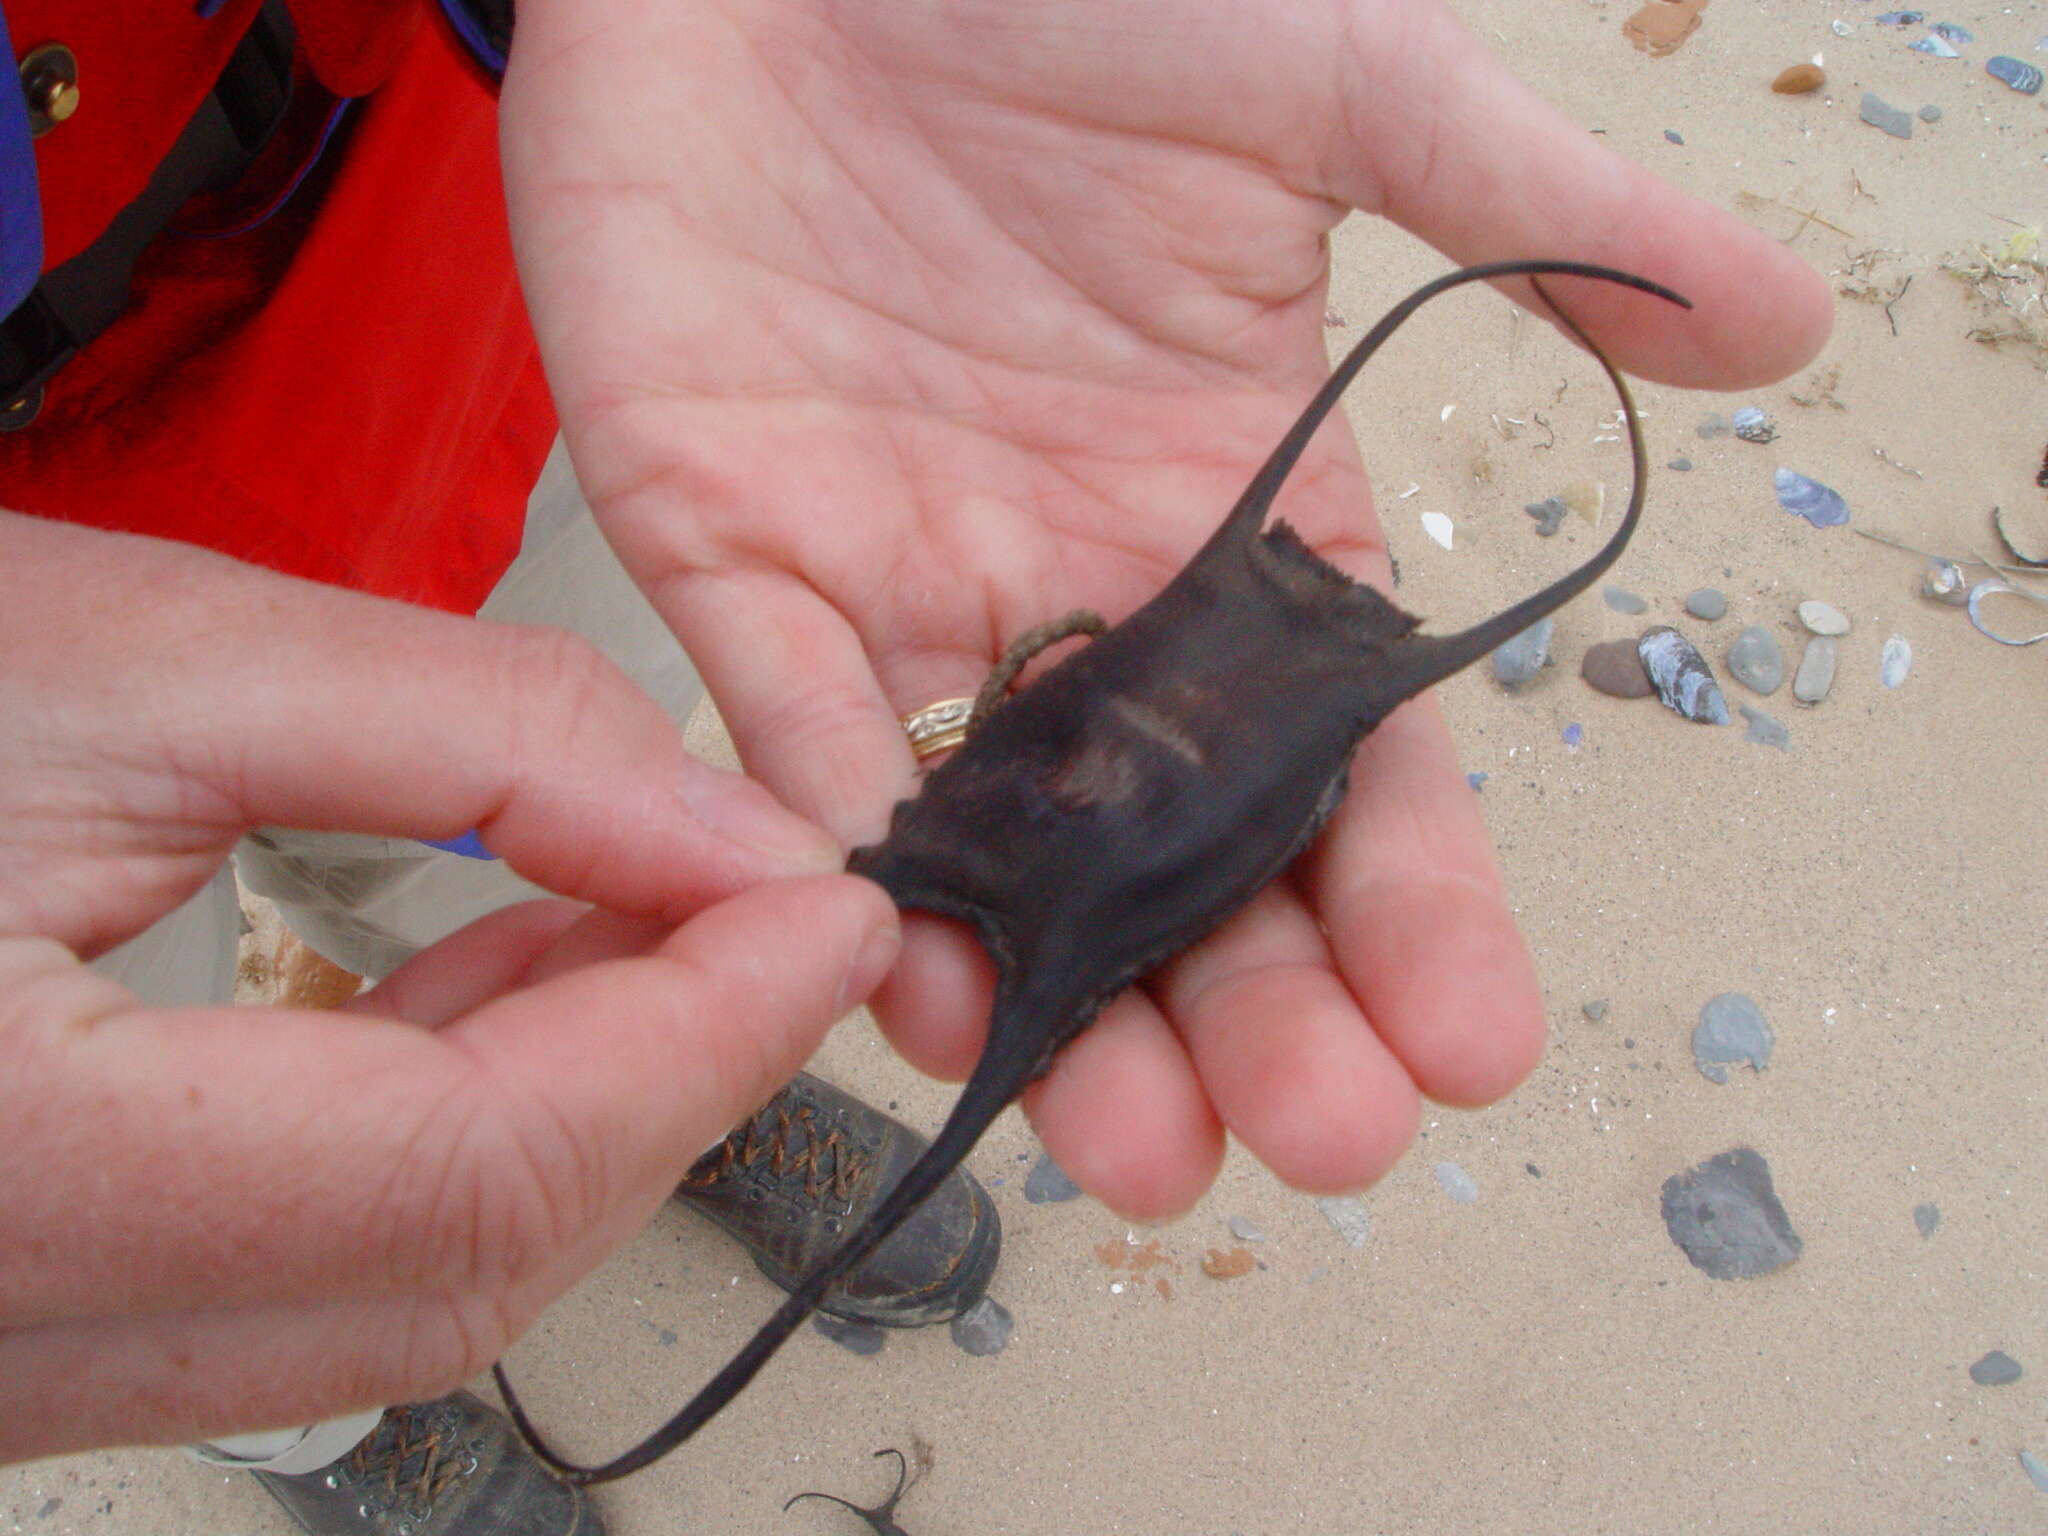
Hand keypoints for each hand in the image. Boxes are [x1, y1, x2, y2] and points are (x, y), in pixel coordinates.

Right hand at [0, 511, 896, 1457]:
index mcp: (7, 1189)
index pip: (480, 1170)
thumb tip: (733, 839)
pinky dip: (458, 1119)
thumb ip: (480, 742)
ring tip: (656, 907)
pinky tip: (517, 968)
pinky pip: (317, 1255)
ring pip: (409, 1277)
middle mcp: (5, 1334)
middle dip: (665, 1075)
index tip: (833, 911)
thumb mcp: (137, 663)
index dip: (701, 1037)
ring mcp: (15, 1348)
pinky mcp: (36, 1305)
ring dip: (576, 1097)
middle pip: (470, 1254)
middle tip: (774, 908)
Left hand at [498, 0, 1831, 1215]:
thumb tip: (1780, 323)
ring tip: (1126, 1142)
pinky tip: (908, 979)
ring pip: (990, 847)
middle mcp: (1081, 586)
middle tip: (1310, 1142)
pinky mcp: (733, 546)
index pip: (1341, 752)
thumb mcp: (1336, 82)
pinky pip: (789, 729)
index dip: (1408, 900)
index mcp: (1236, 509)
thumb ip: (1532, 220)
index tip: (1470, 1039)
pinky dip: (838, 851)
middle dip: (1245, 1009)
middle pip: (1178, 851)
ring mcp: (906, 583)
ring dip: (1057, 1001)